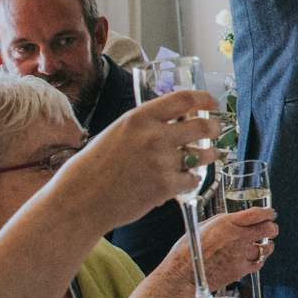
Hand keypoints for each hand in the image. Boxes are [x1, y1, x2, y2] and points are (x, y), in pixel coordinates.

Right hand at [46, 90, 218, 235]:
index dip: (203, 99)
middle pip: (202, 126)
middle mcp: (154, 136)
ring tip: (206, 156)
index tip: (211, 103)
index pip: (183, 99)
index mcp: (139, 117)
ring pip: (203, 154)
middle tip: (216, 131)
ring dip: (208, 155)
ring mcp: (162, 161)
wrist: (81, 199)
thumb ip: (145, 125)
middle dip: (214, 129)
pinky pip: (193, 179)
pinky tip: (184, 179)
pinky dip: (191, 179)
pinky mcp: (166, 185)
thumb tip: (175, 121)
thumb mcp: (118, 132)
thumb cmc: (94, 167)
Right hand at [179, 206, 276, 289]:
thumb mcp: (203, 226)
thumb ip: (223, 221)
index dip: (268, 213)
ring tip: (263, 245)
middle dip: (272, 228)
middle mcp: (236, 237)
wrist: (182, 275)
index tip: (270, 214)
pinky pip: (258, 263)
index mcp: (226, 223)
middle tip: (271, 229)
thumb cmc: (187, 251)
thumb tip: (237, 218)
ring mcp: (240, 254)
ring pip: (266, 248)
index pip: (257, 214)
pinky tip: (253, 258)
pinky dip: (258, 260)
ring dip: (267, 246)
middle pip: (267, 229)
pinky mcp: (240, 270)